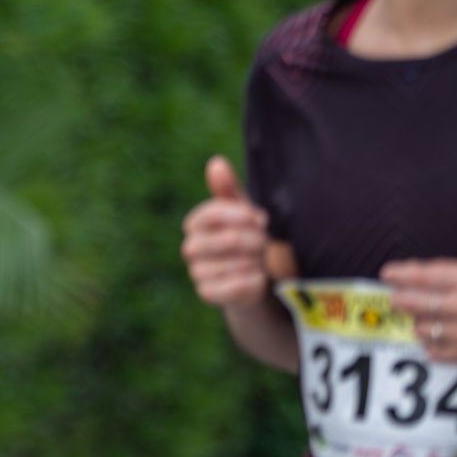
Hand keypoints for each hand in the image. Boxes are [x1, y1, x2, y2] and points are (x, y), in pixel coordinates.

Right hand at [181, 156, 272, 308]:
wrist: (256, 281)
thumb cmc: (249, 241)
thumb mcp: (243, 214)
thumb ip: (229, 190)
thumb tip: (216, 162)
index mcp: (196, 224)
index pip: (210, 214)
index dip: (239, 216)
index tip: (261, 219)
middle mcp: (191, 248)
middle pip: (224, 240)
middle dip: (253, 241)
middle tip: (265, 243)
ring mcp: (197, 272)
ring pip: (230, 264)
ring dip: (255, 262)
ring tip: (262, 262)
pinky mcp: (207, 293)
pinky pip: (231, 286)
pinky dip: (251, 281)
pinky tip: (258, 278)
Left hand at [383, 259, 456, 370]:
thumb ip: (449, 273)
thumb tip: (411, 272)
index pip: (421, 275)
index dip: (398, 275)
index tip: (387, 275)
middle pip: (411, 303)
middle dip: (399, 300)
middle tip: (398, 299)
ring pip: (419, 329)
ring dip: (417, 324)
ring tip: (427, 320)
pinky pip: (432, 352)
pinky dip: (431, 345)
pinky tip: (440, 338)